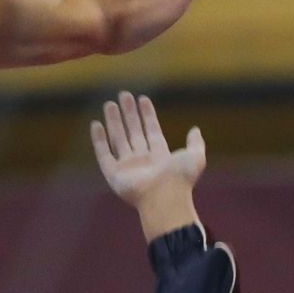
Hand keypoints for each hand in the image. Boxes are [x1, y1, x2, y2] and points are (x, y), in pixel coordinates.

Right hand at [90, 90, 205, 238]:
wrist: (165, 197)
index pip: (151, 130)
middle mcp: (143, 160)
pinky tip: (96, 124)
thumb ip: (196, 143)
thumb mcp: (195, 157)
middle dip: (129, 113)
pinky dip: (99, 140)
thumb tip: (195, 129)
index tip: (142, 99)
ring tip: (109, 103)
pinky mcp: (114, 175)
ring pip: (118, 138)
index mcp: (160, 155)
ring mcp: (127, 167)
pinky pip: (104, 154)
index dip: (147, 115)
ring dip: (114, 121)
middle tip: (124, 95)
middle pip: (133, 132)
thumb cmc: (181, 180)